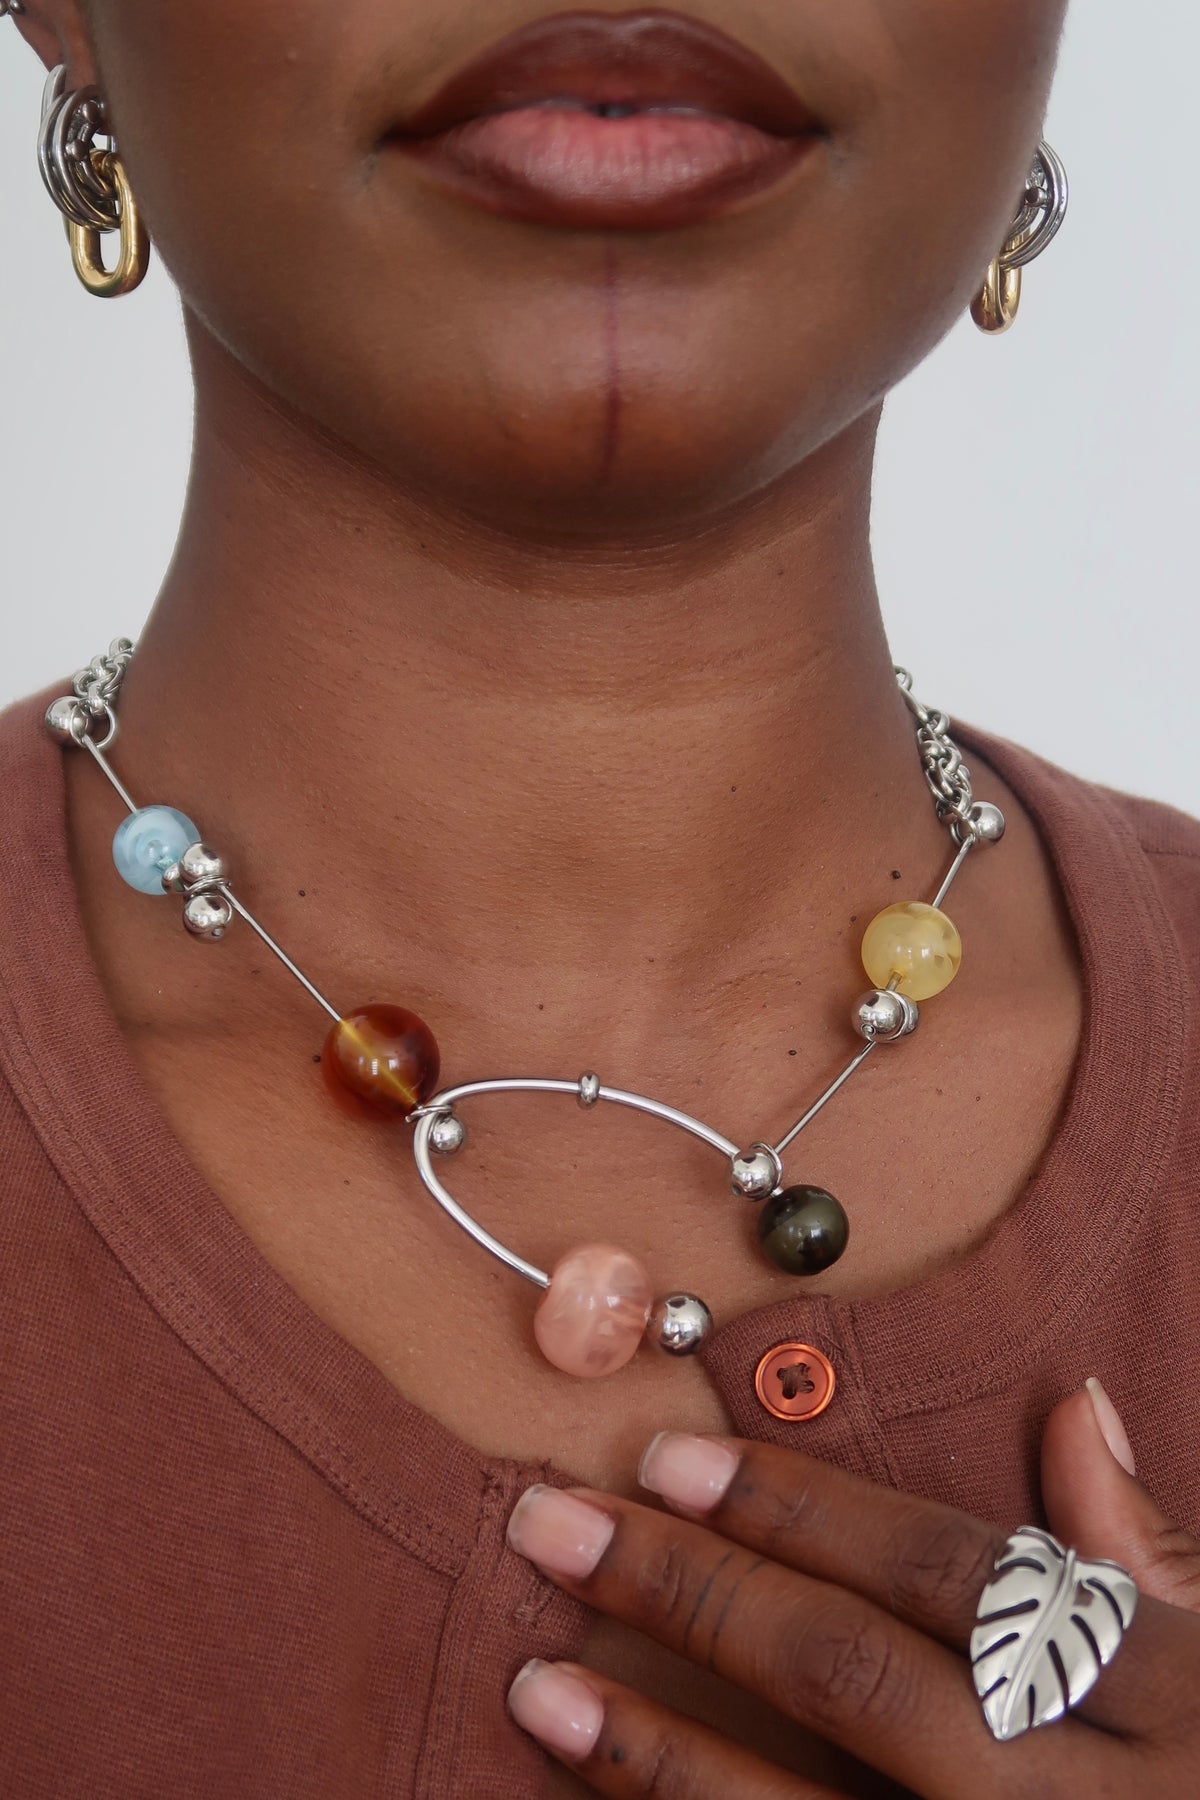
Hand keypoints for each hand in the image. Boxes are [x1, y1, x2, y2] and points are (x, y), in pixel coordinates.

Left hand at [503, 1381, 1199, 1795]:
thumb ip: (1141, 1553)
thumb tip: (1074, 1406)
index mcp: (1149, 1698)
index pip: (944, 1575)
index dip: (799, 1510)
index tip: (666, 1458)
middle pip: (854, 1677)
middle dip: (692, 1596)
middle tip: (553, 1526)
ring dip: (658, 1757)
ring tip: (539, 1690)